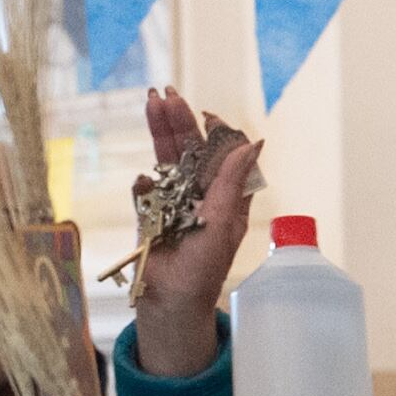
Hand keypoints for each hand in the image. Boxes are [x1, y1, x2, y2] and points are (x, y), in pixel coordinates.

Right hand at [126, 91, 261, 379]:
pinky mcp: (148, 214)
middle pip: (188, 148)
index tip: (206, 114)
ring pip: (165, 160)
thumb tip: (253, 141)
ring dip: (158, 133)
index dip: (214, 130)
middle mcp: (199, 193)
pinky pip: (143, 191)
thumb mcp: (224, 222)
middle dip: (178, 120)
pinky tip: (143, 179)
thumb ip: (232, 181)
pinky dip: (142, 184)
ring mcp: (172, 201)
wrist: (171, 302)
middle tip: (166, 94)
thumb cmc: (205, 268)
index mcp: (225, 194)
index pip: (221, 152)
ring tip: (150, 103)